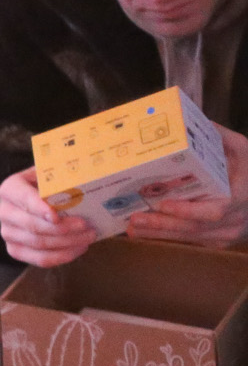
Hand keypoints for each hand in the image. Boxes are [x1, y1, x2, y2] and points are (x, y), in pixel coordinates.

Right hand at [0, 167, 96, 265]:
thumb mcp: (46, 174)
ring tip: (89, 236)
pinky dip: (62, 256)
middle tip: (86, 225)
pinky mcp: (15, 250)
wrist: (26, 200)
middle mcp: (4, 212)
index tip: (57, 216)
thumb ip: (58, 176)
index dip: (40, 209)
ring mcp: (8, 234)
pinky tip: (79, 248)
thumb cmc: (43, 185)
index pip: (24, 199)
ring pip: (39, 244)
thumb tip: (83, 178)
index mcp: (10, 189)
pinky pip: (40, 259)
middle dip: (62, 228)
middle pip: (34, 225)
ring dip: (67, 243)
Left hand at [126, 126, 247, 247]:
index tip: (163, 204)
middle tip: (133, 219)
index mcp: (241, 197)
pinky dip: (165, 236)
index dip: (187, 210)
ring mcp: (225, 235)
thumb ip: (222, 139)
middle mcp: (234, 221)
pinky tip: (143, 231)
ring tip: (130, 227)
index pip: (213, 211)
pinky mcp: (216, 242)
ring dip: (157, 234)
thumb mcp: (243, 151)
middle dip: (160, 224)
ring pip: (188, 237)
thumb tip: (197, 123)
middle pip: (193, 227)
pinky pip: (188, 240)